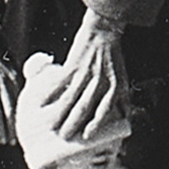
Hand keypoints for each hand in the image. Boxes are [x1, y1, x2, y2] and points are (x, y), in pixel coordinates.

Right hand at [0, 50, 19, 141]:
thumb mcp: (13, 68)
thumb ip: (21, 83)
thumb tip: (34, 100)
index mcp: (14, 79)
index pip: (20, 104)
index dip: (22, 120)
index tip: (25, 134)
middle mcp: (3, 82)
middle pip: (9, 109)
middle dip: (12, 128)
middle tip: (14, 143)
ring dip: (0, 127)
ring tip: (2, 140)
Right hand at [42, 11, 125, 142]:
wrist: (104, 31)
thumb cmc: (113, 57)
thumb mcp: (123, 77)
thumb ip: (122, 97)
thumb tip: (125, 116)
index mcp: (115, 85)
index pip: (105, 110)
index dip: (95, 124)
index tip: (87, 137)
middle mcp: (100, 81)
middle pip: (84, 108)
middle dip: (73, 124)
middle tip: (64, 136)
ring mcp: (86, 74)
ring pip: (70, 99)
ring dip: (61, 114)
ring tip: (53, 126)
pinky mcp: (73, 66)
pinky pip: (59, 84)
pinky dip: (51, 94)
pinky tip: (43, 103)